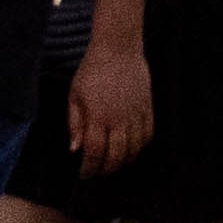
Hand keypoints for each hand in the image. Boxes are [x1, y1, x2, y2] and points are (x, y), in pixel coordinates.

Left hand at [66, 37, 151, 171]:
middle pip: (116, 156)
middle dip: (106, 169)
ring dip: (124, 161)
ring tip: (114, 162)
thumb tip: (75, 150)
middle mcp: (118, 118)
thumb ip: (75, 124)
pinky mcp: (147, 107)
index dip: (89, 168)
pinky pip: (148, 135)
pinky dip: (140, 146)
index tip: (84, 175)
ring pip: (134, 149)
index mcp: (97, 116)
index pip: (94, 152)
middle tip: (98, 171)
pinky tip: (131, 148)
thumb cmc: (91, 70)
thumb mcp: (75, 95)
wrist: (118, 48)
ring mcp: (135, 113)